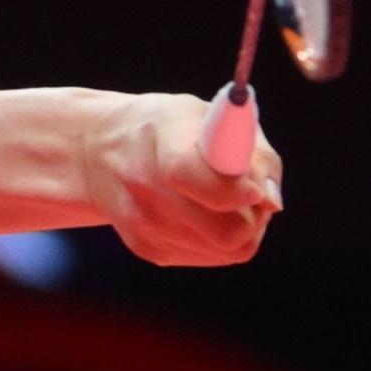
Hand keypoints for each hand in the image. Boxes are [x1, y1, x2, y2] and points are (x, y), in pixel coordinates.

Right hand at [80, 92, 283, 266]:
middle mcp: (143, 186)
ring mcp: (143, 224)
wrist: (99, 152)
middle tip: (253, 195)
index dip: (235, 190)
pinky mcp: (148, 249)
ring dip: (243, 226)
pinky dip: (221, 238)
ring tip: (231, 199)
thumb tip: (271, 201)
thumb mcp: (208, 115)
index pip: (192, 176)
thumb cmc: (169, 128)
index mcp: (158, 140)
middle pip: (226, 230)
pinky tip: (207, 212)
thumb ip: (251, 151)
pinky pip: (210, 255)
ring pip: (226, 248)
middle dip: (253, 216)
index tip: (255, 190)